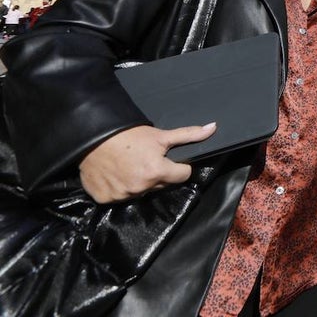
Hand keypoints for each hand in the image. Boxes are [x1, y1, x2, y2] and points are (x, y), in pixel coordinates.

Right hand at [79, 123, 216, 202]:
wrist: (92, 137)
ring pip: (140, 192)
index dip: (178, 167)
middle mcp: (141, 187)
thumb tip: (213, 128)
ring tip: (130, 166)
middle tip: (146, 160)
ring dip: (138, 182)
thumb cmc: (129, 135)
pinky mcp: (105, 199)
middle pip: (161, 185)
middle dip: (158, 174)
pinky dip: (119, 187)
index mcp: (157, 172)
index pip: (182, 176)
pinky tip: (116, 174)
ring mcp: (122, 195)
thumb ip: (189, 135)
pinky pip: (119, 197)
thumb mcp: (161, 135)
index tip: (169, 160)